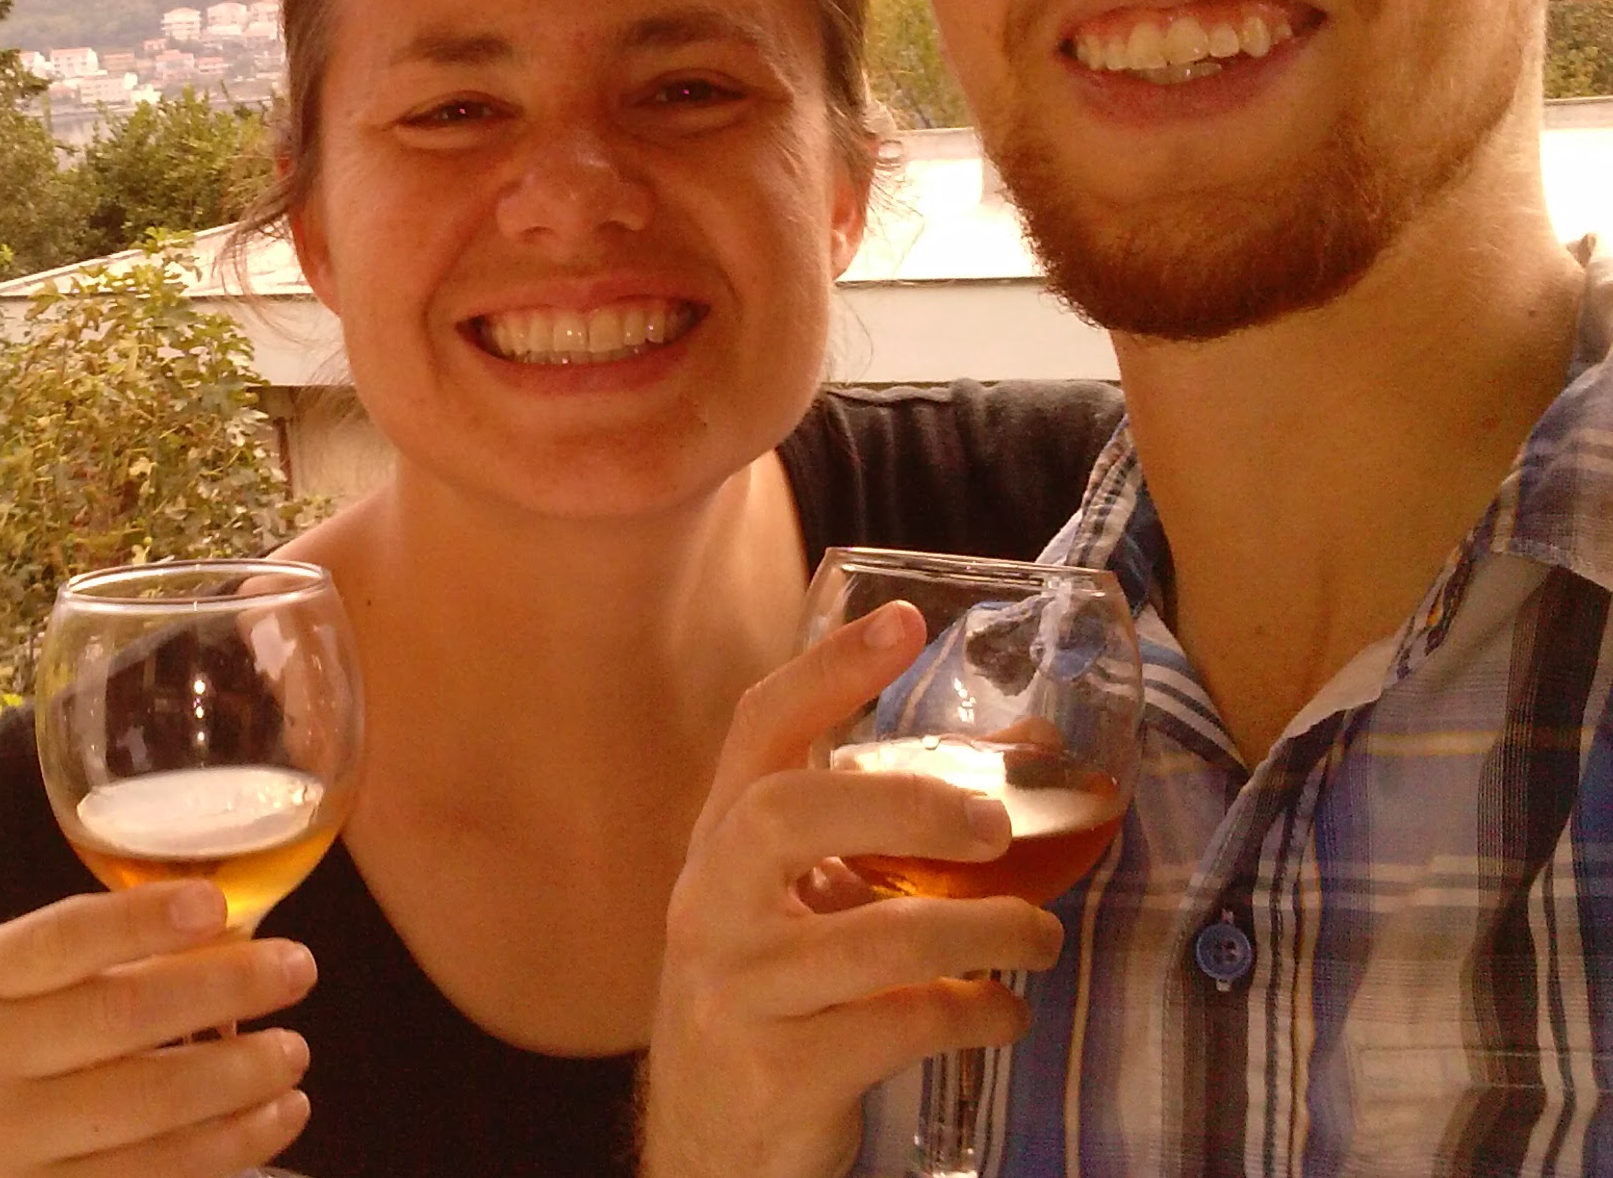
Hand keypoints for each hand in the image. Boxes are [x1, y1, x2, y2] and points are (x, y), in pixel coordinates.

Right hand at [0, 880, 317, 1177]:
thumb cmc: (19, 1052)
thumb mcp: (29, 991)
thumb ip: (109, 959)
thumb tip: (236, 934)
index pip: (63, 938)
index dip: (140, 918)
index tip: (216, 903)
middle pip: (119, 1016)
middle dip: (223, 988)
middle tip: (298, 968)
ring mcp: (10, 1145)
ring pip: (149, 1104)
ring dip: (241, 1075)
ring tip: (294, 1050)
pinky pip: (158, 1174)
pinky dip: (232, 1143)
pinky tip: (278, 1115)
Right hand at [642, 603, 1066, 1177]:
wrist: (711, 1148)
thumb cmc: (772, 1001)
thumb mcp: (798, 910)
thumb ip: (876, 844)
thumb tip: (1024, 756)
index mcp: (719, 847)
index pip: (759, 730)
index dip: (828, 670)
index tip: (903, 624)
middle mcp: (710, 905)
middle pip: (788, 810)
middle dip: (904, 803)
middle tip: (995, 823)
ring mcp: (737, 990)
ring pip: (870, 940)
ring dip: (982, 934)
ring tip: (1039, 936)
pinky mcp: (780, 1073)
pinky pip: (900, 1029)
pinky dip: (975, 1016)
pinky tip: (1001, 1015)